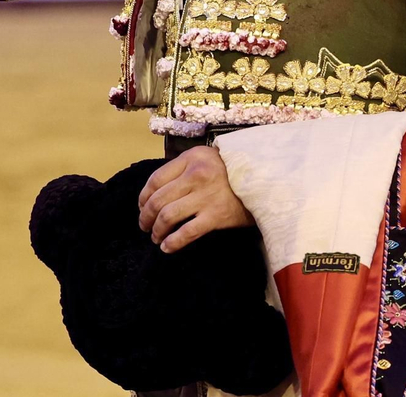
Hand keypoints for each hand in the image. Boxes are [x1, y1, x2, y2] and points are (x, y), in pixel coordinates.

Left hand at [137, 145, 252, 252]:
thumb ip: (183, 168)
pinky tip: (166, 247)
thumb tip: (157, 192)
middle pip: (157, 200)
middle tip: (144, 225)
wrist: (264, 180)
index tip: (142, 207)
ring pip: (167, 216)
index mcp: (190, 159)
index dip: (143, 197)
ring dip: (156, 230)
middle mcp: (195, 176)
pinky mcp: (216, 216)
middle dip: (145, 216)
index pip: (155, 179)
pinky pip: (186, 233)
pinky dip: (172, 242)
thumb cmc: (232, 170)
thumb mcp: (205, 158)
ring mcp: (205, 197)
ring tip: (155, 237)